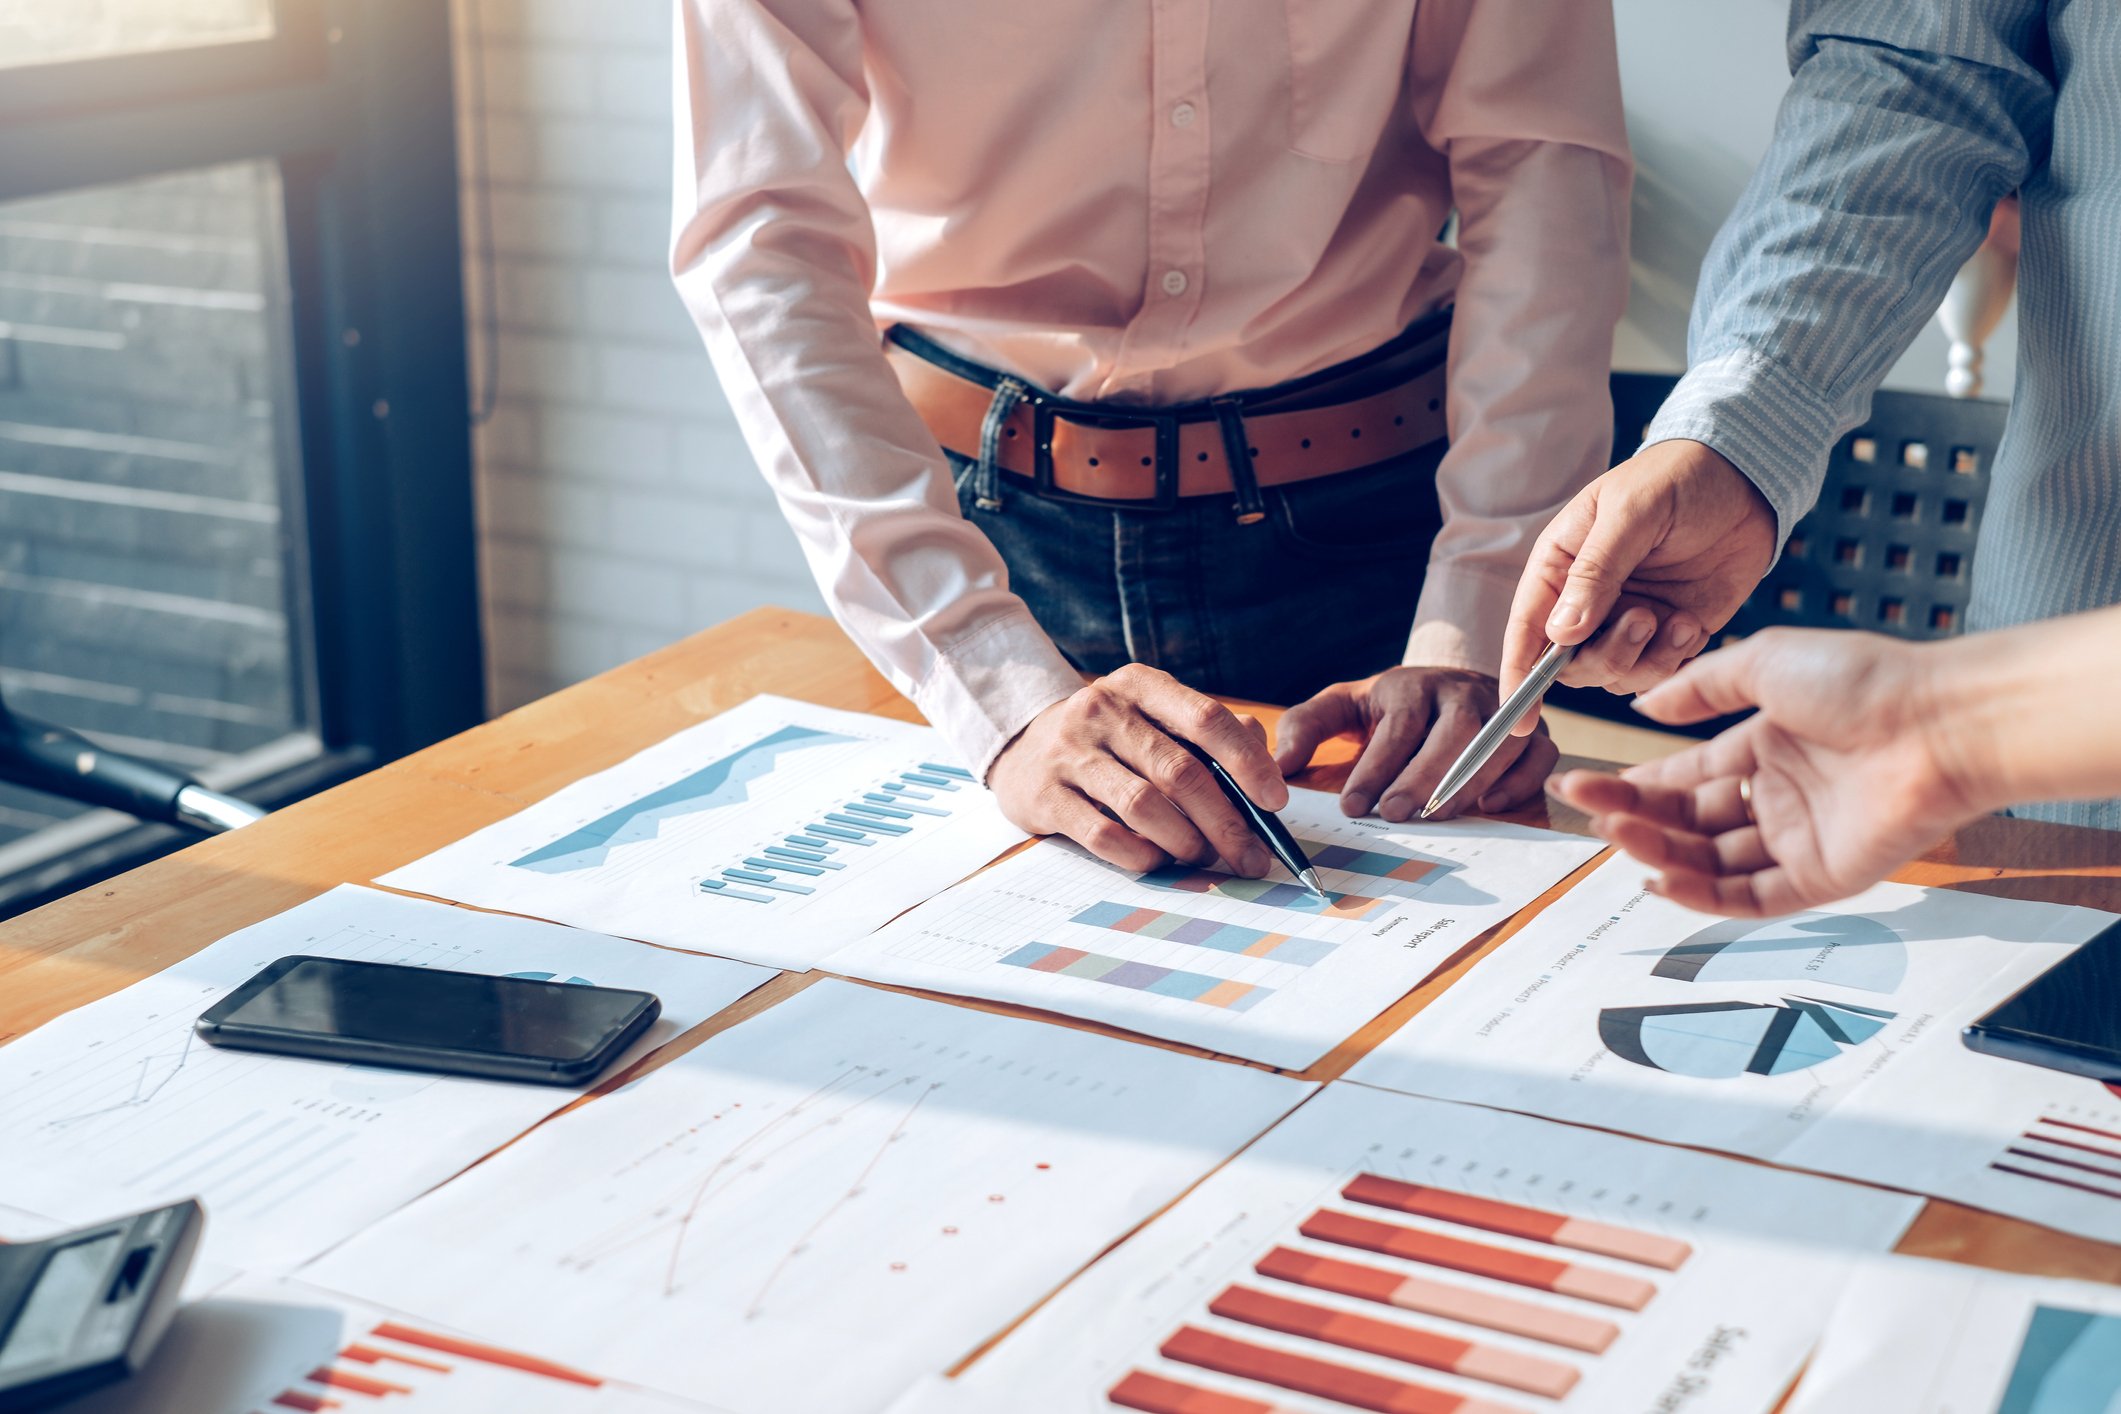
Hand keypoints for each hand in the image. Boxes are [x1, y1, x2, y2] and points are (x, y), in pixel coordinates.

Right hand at [988, 663, 1287, 874]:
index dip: (1247, 762)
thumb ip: (1211, 735)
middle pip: (1180, 772)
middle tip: (1250, 855)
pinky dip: (1141, 855)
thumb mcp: (1154, 719)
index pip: (1206, 718)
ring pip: (1144, 806)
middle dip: (1225, 821)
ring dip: (1185, 841)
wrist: (1021, 749)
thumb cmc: (1110, 740)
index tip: (1275, 801)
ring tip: (1202, 856)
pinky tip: (1157, 860)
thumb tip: (1266, 771)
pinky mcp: (1045, 795)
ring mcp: (1069, 752)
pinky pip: (1103, 836)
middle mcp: (1102, 710)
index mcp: (1140, 685)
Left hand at [1275, 666, 1557, 820]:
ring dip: (1467, 783)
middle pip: (1452, 731)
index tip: (1352, 805)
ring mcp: (1502, 710)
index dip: (1376, 767)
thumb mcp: (1345, 705)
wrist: (1447, 685)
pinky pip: (1538, 754)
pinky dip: (1519, 782)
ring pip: (1496, 742)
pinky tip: (1489, 808)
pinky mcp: (1533, 731)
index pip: (1398, 726)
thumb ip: (1307, 727)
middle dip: (1423, 776)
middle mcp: (1462, 692)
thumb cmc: (1391, 707)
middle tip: (1394, 815)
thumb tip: (1280, 766)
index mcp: (1413, 686)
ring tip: (1435, 818)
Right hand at [1499, 439, 1777, 731]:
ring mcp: (1626, 619)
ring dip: (1642, 658)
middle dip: (1604, 655)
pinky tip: (1690, 622)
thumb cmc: (1676, 478)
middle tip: (1642, 619)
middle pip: (1570, 663)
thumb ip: (1595, 572)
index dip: (1519, 676)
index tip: (1518, 720)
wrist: (1744, 478)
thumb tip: (1560, 634)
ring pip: (1613, 674)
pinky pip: (1656, 671)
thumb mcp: (1630, 513)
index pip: (1527, 629)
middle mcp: (1586, 601)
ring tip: (1672, 617)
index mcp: (1559, 566)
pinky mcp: (1667, 632)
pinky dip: (1673, 658)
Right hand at [1547, 628, 1986, 914]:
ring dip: (1658, 850)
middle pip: (1688, 820)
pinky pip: (1749, 897)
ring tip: (1615, 835)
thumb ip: (1699, 687)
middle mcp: (1779, 795)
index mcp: (1766, 746)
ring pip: (1710, 860)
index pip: (1685, 776)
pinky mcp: (1821, 876)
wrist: (1937, 722)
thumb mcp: (1764, 661)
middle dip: (1634, 816)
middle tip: (1587, 812)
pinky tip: (1659, 879)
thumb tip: (1645, 706)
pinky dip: (1701, 896)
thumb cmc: (1863, 681)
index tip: (1587, 784)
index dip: (1635, 783)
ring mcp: (1799, 838)